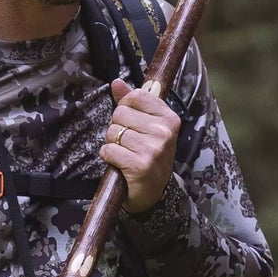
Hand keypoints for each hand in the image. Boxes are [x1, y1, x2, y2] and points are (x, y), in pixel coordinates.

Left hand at [101, 79, 178, 213]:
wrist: (152, 193)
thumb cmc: (148, 156)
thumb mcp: (146, 127)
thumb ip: (132, 103)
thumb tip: (117, 83)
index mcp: (169, 118)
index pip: (135, 96)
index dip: (125, 108)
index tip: (131, 122)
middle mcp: (164, 132)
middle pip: (120, 113)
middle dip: (117, 128)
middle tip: (128, 143)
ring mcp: (154, 149)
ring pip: (113, 132)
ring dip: (112, 144)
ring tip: (124, 153)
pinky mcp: (141, 165)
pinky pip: (109, 150)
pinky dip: (108, 156)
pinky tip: (118, 163)